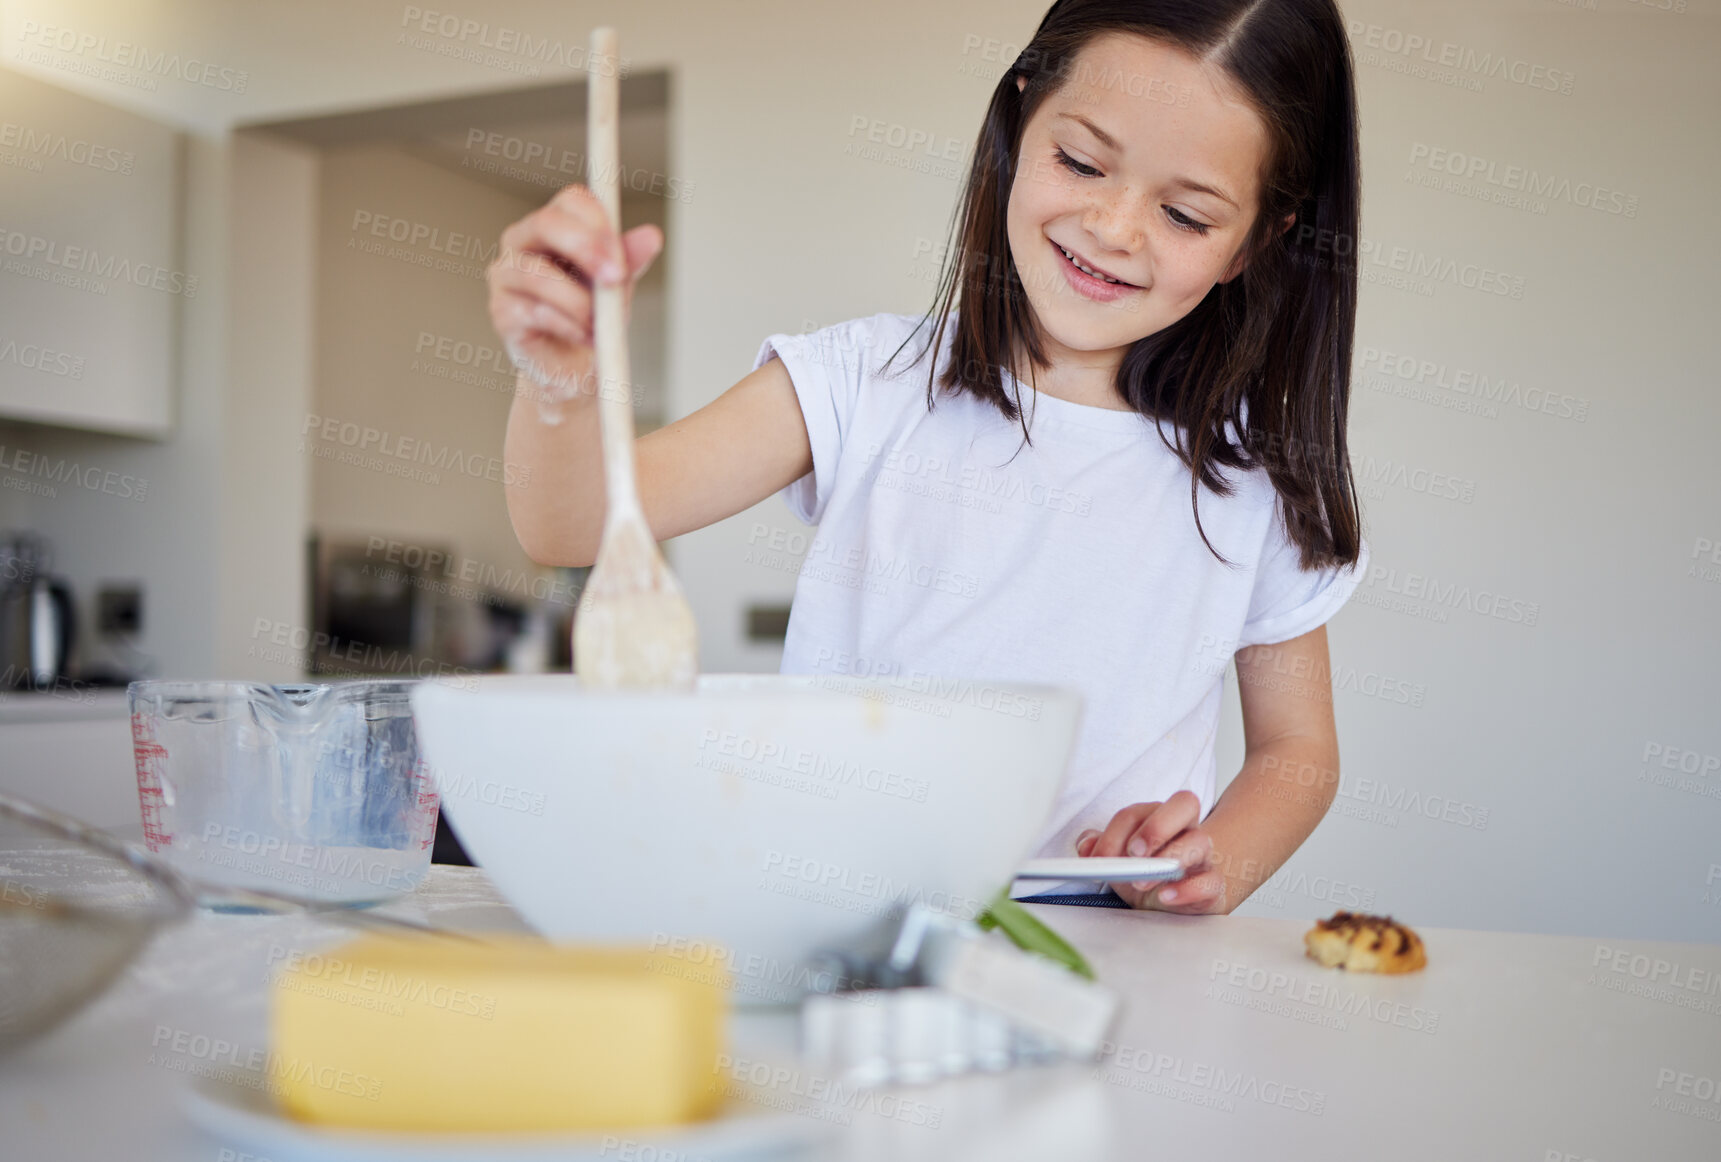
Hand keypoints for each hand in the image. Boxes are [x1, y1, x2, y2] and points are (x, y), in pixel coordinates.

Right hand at [486, 184, 662, 398]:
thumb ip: (628, 259)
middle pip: (544, 223)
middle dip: (585, 247)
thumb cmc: (591, 315)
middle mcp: (521, 242)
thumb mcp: (616, 284)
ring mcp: (505, 275)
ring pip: (537, 273)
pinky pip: (536, 312)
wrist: (573, 366)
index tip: (622, 255)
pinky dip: (569, 326)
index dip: (598, 223)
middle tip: (615, 277)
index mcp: (553, 225)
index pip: (571, 201)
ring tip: (601, 325)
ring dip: (579, 302)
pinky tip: (585, 336)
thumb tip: (651, 236)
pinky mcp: (501, 312)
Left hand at [1074, 790, 1226, 913]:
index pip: (1140, 811)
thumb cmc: (1150, 873)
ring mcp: (1203, 855)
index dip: (1117, 831)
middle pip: (1185, 804)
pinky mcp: (1213, 884)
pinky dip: (1188, 889)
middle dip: (1155, 827)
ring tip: (1142, 881)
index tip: (1101, 856)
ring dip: (1168, 858)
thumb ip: (1102, 847)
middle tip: (1133, 853)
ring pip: (1200, 841)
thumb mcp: (1121, 860)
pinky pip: (1210, 881)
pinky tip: (1165, 896)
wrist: (1179, 901)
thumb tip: (1086, 845)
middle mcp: (1186, 829)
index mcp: (1161, 816)